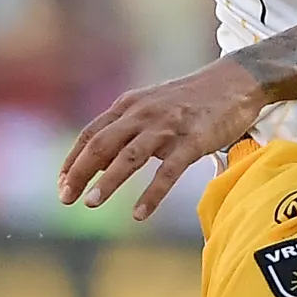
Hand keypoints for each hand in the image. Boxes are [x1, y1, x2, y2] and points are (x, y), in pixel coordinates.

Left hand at [58, 60, 265, 219]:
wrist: (235, 82)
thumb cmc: (192, 100)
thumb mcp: (152, 106)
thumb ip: (127, 127)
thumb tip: (101, 159)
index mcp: (129, 106)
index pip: (90, 134)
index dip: (72, 160)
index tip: (61, 184)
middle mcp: (142, 114)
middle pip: (101, 145)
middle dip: (79, 172)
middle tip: (66, 198)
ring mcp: (167, 127)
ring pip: (128, 157)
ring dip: (107, 181)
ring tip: (91, 203)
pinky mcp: (192, 141)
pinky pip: (167, 172)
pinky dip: (151, 194)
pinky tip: (139, 214)